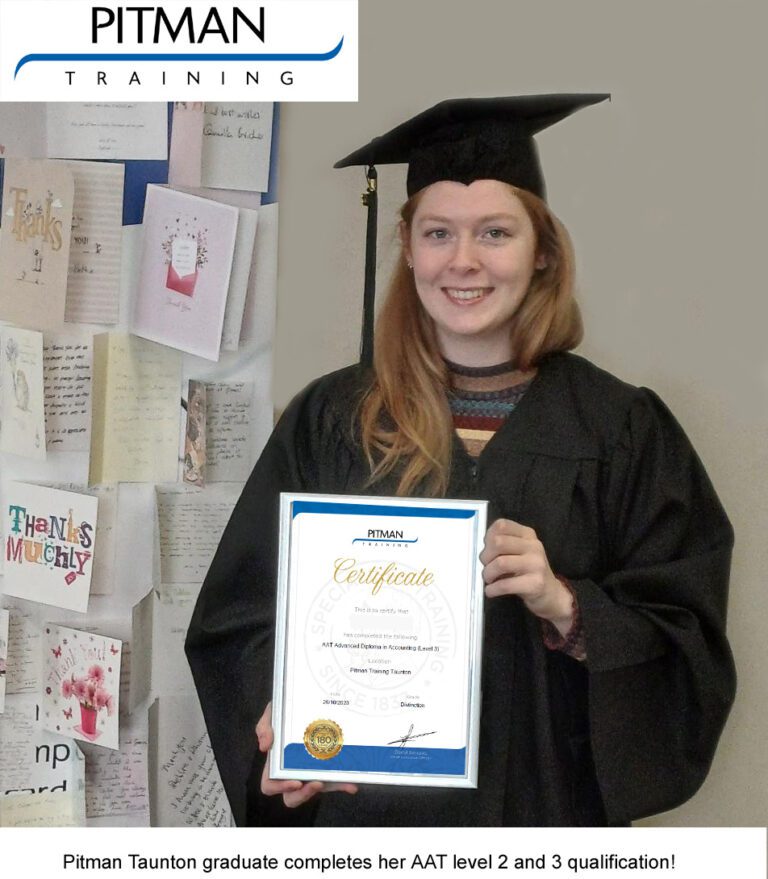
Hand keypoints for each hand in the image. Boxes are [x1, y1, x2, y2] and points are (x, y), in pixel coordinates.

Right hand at [256, 702, 357, 807]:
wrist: (311, 701)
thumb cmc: (287, 712)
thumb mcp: (274, 713)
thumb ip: (265, 726)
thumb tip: (265, 746)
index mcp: (277, 763)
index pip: (270, 784)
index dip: (279, 787)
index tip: (294, 781)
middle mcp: (293, 771)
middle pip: (292, 797)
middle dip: (303, 795)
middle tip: (316, 783)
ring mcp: (312, 771)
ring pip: (317, 790)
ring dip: (328, 789)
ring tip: (339, 780)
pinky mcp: (329, 769)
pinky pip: (336, 781)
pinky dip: (344, 783)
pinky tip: (353, 784)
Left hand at [480, 519, 573, 633]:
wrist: (551, 594)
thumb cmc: (528, 571)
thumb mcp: (519, 552)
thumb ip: (503, 544)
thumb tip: (482, 548)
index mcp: (528, 534)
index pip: (502, 525)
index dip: (488, 537)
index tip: (487, 548)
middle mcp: (534, 546)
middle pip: (498, 542)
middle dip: (485, 556)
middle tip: (486, 566)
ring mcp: (536, 564)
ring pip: (500, 563)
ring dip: (488, 573)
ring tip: (489, 579)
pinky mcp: (535, 584)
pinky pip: (505, 585)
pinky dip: (492, 589)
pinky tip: (491, 591)